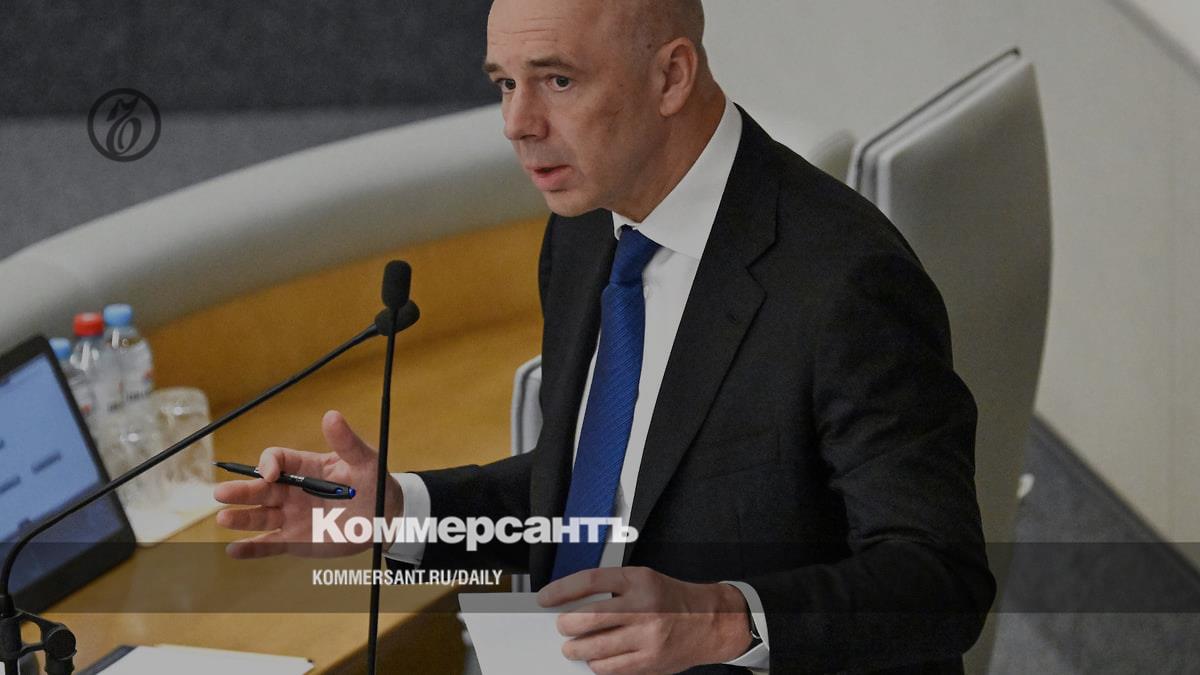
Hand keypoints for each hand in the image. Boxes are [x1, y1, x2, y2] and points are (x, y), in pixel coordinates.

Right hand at [212, 410, 403, 558]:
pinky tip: (233, 550)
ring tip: (223, 519)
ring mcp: (292, 517)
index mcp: (305, 468)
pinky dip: (252, 548)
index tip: (269, 473)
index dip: (268, 464)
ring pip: (260, 516)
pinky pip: (270, 545)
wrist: (385, 517)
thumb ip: (346, 442)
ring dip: (241, 518)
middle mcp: (293, 491)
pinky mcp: (296, 541)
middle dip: (241, 491)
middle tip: (220, 493)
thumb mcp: (364, 460)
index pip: (277, 460)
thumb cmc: (373, 483)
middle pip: (261, 489)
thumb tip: (331, 416)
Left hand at [538, 566, 753, 674]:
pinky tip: (595, 659)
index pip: (589, 581)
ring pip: (596, 646)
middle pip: (589, 617)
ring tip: (572, 647)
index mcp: (638, 579)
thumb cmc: (671, 599)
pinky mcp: (650, 660)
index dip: (561, 590)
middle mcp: (643, 606)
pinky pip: (611, 666)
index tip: (546, 598)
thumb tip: (571, 603)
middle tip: (562, 626)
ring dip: (576, 649)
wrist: (709, 622)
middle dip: (566, 625)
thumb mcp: (644, 579)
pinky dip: (597, 664)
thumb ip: (612, 588)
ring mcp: (647, 635)